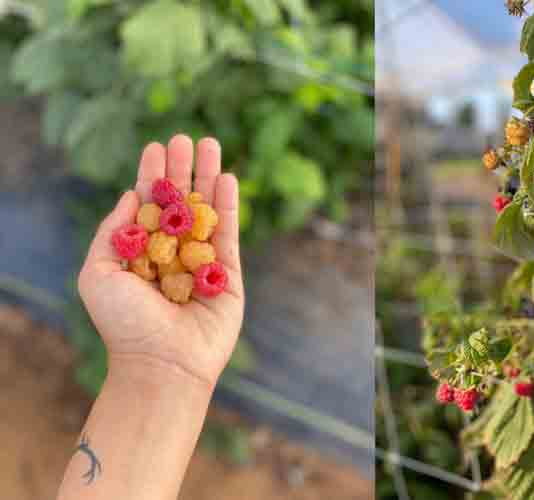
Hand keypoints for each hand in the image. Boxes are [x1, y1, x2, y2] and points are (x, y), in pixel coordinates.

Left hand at [78, 135, 244, 388]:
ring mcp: (202, 261)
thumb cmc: (124, 323)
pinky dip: (228, 205)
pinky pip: (229, 234)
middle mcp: (172, 252)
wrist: (161, 362)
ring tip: (211, 144)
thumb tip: (132, 196)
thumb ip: (112, 232)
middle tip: (185, 138)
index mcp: (142, 252)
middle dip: (182, 169)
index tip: (155, 147)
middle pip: (180, 201)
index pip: (149, 206)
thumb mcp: (98, 272)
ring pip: (207, 210)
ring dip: (209, 176)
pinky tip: (227, 178)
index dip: (152, 175)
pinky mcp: (228, 274)